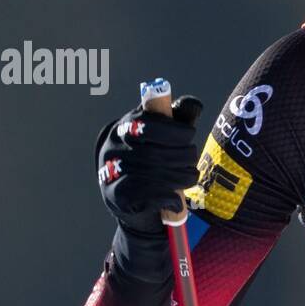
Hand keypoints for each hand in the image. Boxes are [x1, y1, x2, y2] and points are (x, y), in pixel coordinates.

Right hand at [95, 94, 203, 234]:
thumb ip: (179, 119)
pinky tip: (176, 198)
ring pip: (155, 173)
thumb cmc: (154, 162)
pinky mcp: (115, 195)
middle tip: (192, 162)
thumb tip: (193, 105)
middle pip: (156, 152)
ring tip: (189, 178)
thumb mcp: (166, 136)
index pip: (152, 125)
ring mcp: (110, 171)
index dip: (178, 131)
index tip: (190, 136)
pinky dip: (169, 197)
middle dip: (184, 157)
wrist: (131, 200)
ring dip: (182, 177)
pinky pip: (149, 194)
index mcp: (125, 126)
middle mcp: (113, 146)